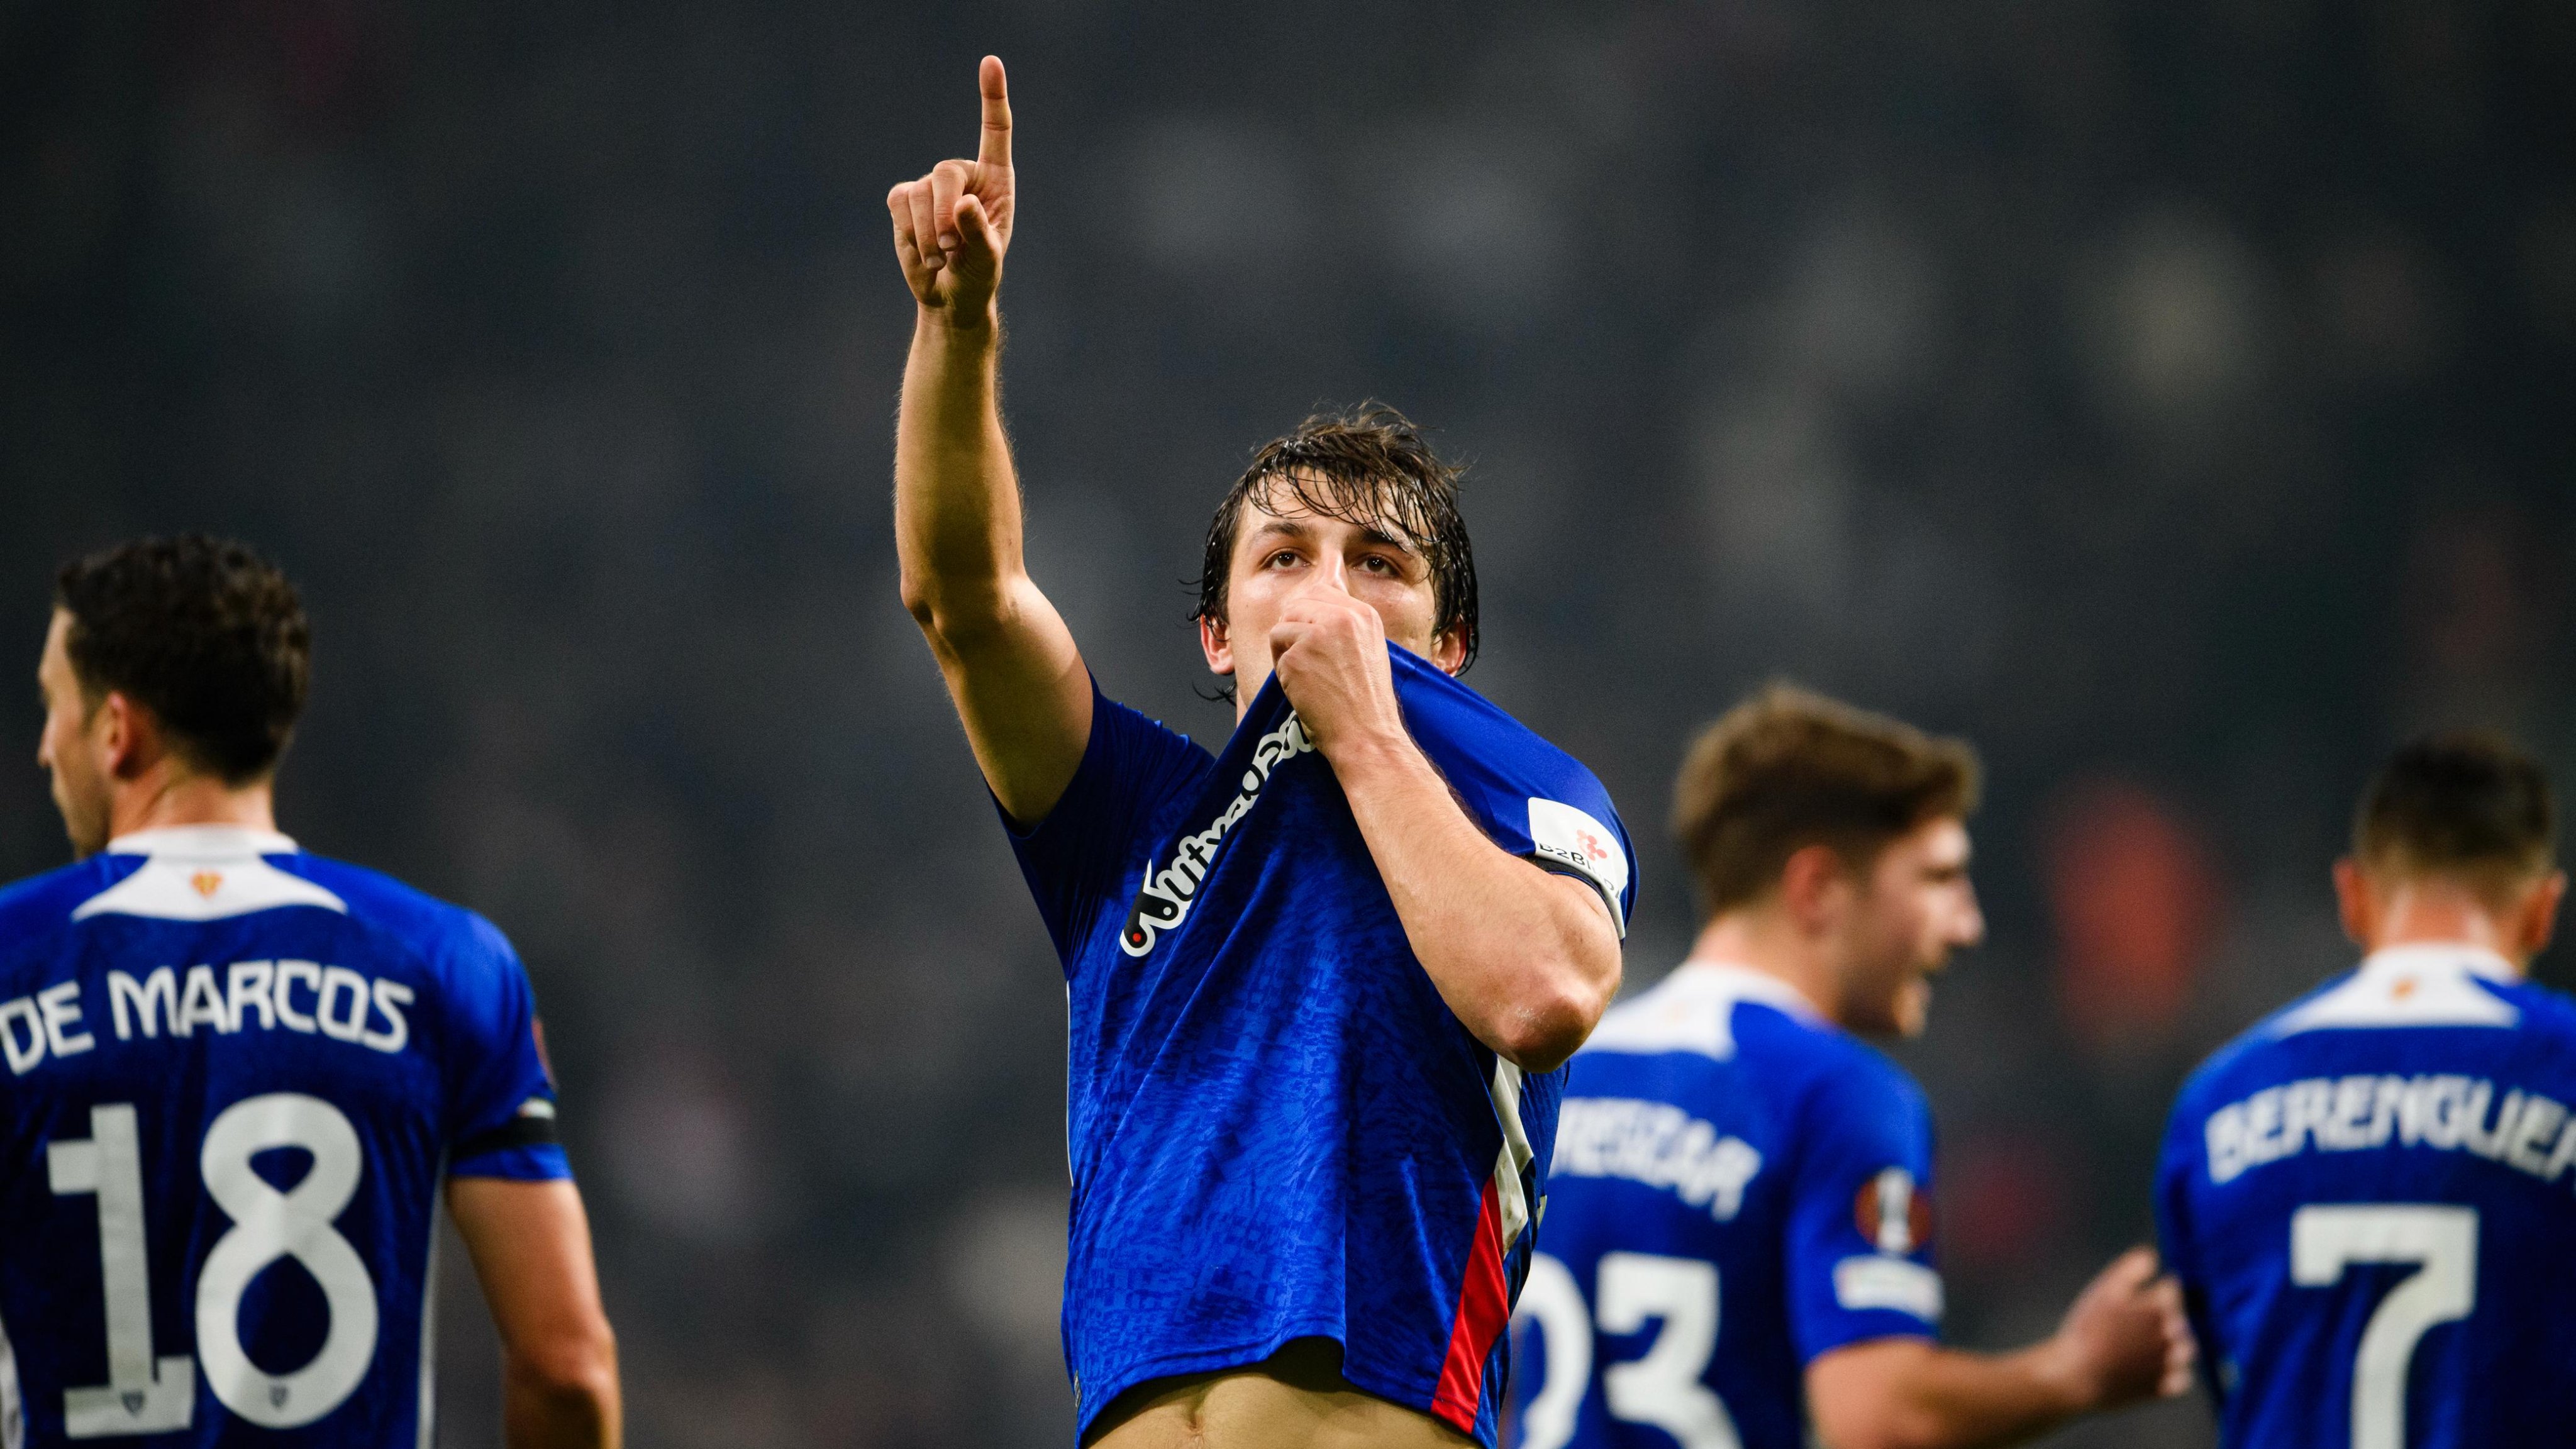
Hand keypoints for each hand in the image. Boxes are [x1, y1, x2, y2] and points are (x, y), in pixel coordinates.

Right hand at [886, 56, 1014, 321]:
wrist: (950, 296)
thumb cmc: (979, 275)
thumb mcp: (988, 261)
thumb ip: (979, 233)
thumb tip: (963, 203)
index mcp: (996, 179)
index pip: (996, 130)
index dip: (992, 96)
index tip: (990, 62)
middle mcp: (963, 174)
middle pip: (945, 173)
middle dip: (943, 215)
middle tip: (950, 249)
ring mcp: (930, 185)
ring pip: (918, 195)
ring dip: (927, 236)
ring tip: (942, 259)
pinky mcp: (904, 199)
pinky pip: (899, 206)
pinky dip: (909, 235)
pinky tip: (923, 253)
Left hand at [1268, 581, 1407, 762]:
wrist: (1367, 736)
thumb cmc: (1367, 702)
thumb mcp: (1368, 650)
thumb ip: (1345, 626)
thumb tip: (1313, 606)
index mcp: (1364, 614)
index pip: (1321, 592)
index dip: (1309, 615)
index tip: (1312, 638)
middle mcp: (1342, 617)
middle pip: (1296, 606)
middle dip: (1294, 632)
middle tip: (1308, 662)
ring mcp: (1317, 635)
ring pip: (1281, 628)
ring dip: (1286, 652)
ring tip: (1308, 677)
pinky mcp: (1296, 656)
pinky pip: (1276, 655)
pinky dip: (1283, 674)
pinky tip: (1304, 690)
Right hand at [2042, 1246, 2196, 1410]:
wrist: (2075, 1376)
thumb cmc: (2086, 1330)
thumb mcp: (2103, 1291)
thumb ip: (2130, 1269)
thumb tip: (2152, 1255)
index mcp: (2157, 1307)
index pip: (2173, 1289)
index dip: (2156, 1290)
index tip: (2137, 1297)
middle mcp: (2170, 1334)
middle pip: (2180, 1318)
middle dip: (2164, 1317)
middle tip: (2135, 1323)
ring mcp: (2169, 1363)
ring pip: (2186, 1348)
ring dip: (2172, 1344)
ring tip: (2146, 1345)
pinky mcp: (2165, 1388)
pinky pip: (2182, 1378)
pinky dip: (2173, 1372)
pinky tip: (2153, 1367)